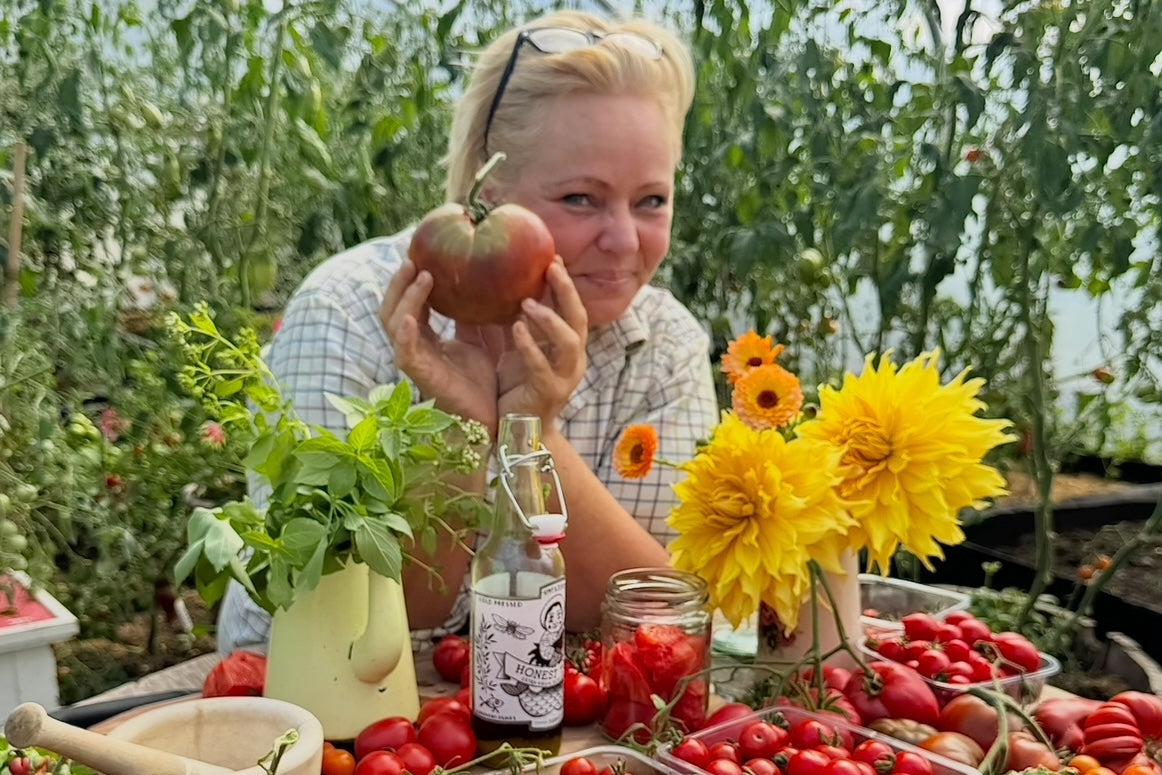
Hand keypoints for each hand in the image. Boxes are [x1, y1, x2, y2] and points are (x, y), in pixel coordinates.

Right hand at [380, 259, 499, 432]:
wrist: (489, 416)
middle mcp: (414, 347)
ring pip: (394, 324)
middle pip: (392, 308)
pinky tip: (410, 318)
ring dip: (406, 298)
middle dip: (399, 283)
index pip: (409, 303)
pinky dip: (405, 334)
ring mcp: (414, 361)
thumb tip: (483, 282)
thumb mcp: (478, 340)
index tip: (420, 254)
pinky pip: (406, 352)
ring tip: (422, 276)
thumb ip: (472, 316)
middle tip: (412, 259)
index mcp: (425, 338)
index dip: (410, 280)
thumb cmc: (482, 381)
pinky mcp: (421, 377)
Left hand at [496, 260, 587, 427]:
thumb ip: (511, 322)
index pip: (571, 308)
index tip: (553, 257)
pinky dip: (529, 346)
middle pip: (579, 318)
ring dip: (549, 318)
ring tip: (526, 302)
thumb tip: (490, 287)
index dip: (564, 283)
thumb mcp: (514, 349)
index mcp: (566, 346)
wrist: (517, 431)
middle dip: (566, 291)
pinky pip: (542, 367)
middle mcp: (572, 360)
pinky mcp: (548, 394)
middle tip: (551, 266)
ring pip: (568, 342)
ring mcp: (564, 378)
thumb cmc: (516, 388)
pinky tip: (516, 329)